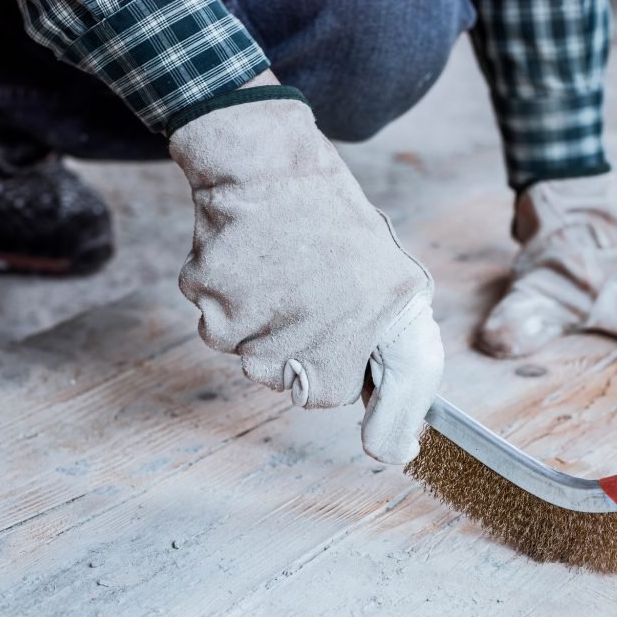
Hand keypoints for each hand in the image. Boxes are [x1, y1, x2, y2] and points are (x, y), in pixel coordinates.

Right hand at [170, 83, 442, 462]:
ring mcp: (256, 323)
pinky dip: (226, 298)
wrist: (269, 161)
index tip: (331, 327)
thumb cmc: (338, 226)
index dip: (331, 360)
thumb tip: (396, 455)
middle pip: (282, 379)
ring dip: (256, 320)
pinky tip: (246, 261)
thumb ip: (405, 376)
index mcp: (367, 336)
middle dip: (293, 342)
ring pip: (245, 353)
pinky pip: (215, 323)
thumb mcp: (397, 290)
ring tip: (278, 269)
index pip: (330, 396)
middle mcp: (310, 338)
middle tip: (306, 287)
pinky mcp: (210, 302)